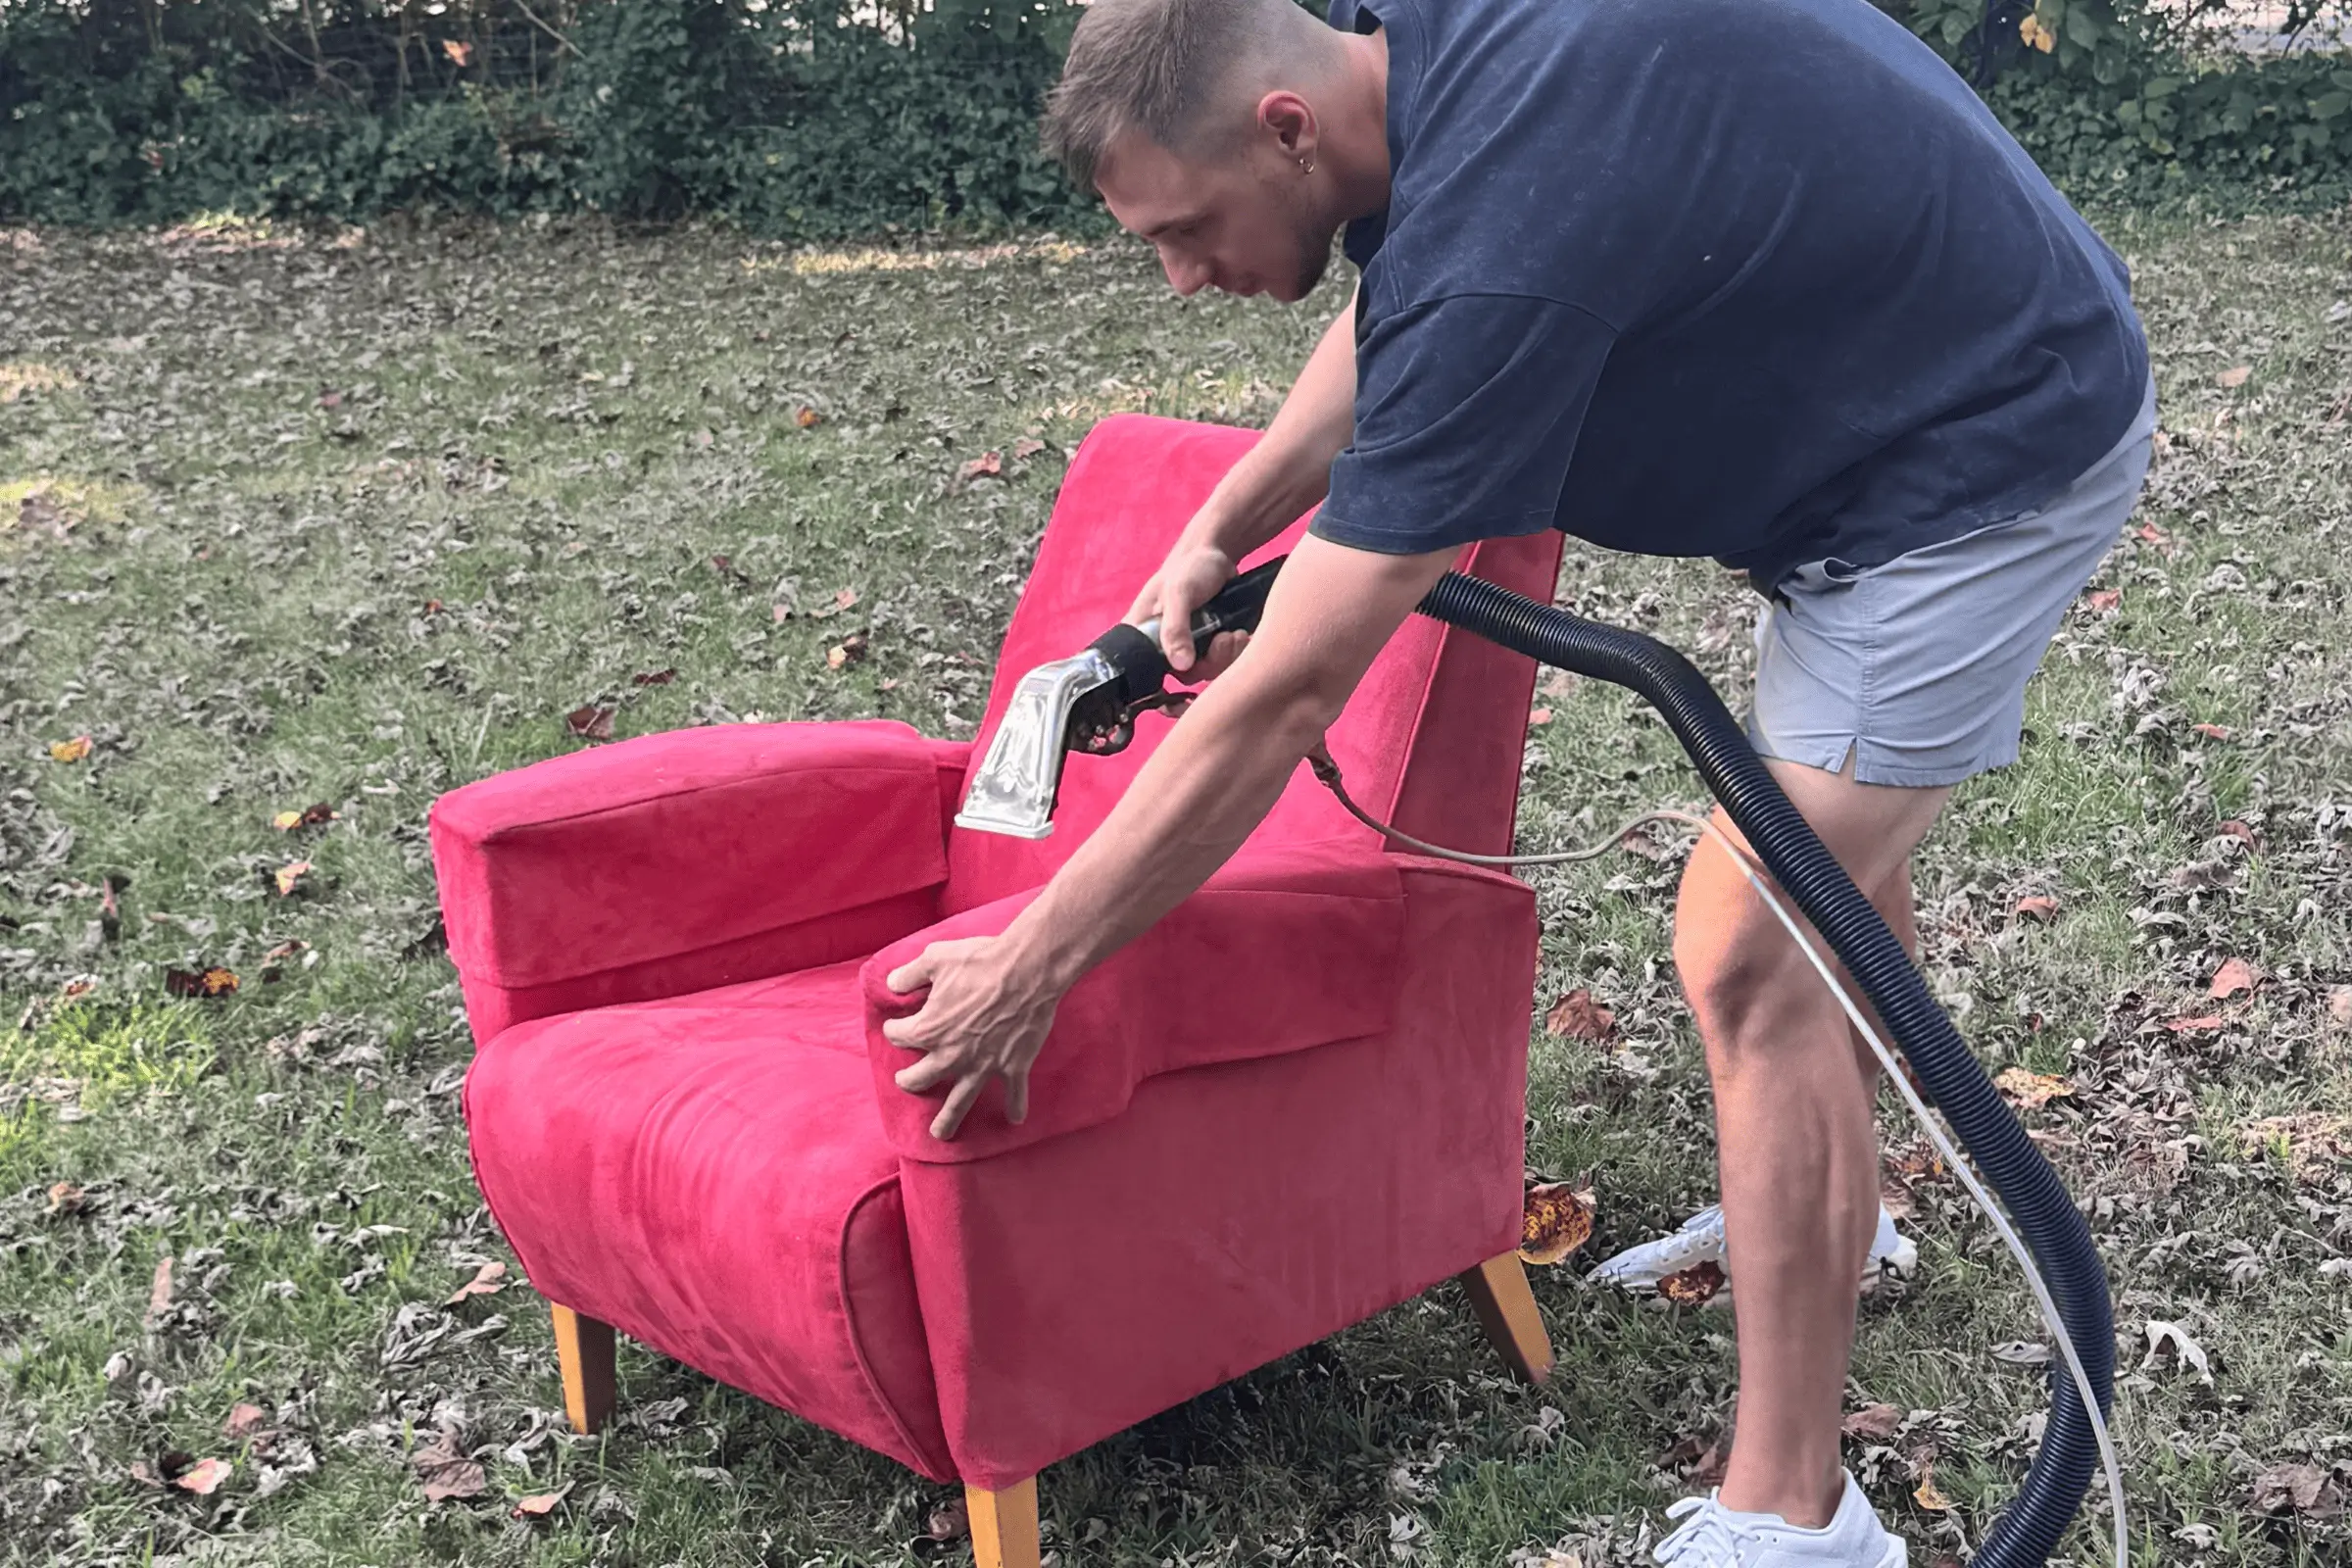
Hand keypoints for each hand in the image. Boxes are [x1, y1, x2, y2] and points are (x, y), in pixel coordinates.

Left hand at [882, 935, 1063, 1139]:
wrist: (1028, 970)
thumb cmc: (981, 961)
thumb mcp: (935, 958)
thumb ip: (908, 974)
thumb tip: (892, 984)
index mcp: (929, 1028)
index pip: (899, 1035)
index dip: (895, 1028)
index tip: (898, 1023)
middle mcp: (952, 1054)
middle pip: (921, 1078)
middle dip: (910, 1081)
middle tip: (906, 1081)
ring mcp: (983, 1064)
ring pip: (960, 1100)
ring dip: (948, 1119)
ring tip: (940, 1134)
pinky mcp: (1013, 1065)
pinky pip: (1014, 1092)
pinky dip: (1015, 1106)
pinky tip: (1015, 1119)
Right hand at [1126, 538, 1250, 680]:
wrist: (1215, 556)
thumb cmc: (1189, 568)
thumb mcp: (1178, 593)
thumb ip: (1175, 628)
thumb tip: (1181, 665)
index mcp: (1143, 637)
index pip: (1146, 673)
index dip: (1171, 675)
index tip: (1196, 662)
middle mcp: (1163, 647)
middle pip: (1186, 676)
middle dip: (1211, 663)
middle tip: (1225, 639)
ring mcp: (1189, 648)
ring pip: (1209, 671)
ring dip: (1228, 657)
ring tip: (1237, 634)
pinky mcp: (1210, 647)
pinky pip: (1224, 663)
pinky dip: (1237, 653)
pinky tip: (1243, 635)